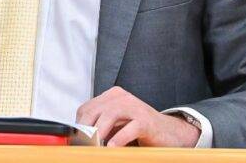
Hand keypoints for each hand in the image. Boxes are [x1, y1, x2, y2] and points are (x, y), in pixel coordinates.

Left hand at [76, 87, 199, 146]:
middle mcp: (122, 97)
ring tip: (94, 146)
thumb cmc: (139, 131)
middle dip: (85, 129)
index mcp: (112, 96)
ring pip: (110, 115)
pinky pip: (129, 128)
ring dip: (99, 132)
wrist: (170, 134)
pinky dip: (118, 139)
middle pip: (95, 110)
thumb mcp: (115, 126)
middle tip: (82, 145)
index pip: (86, 109)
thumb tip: (79, 138)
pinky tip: (112, 148)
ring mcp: (135, 107)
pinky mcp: (146, 120)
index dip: (78, 125)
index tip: (75, 141)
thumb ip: (99, 127)